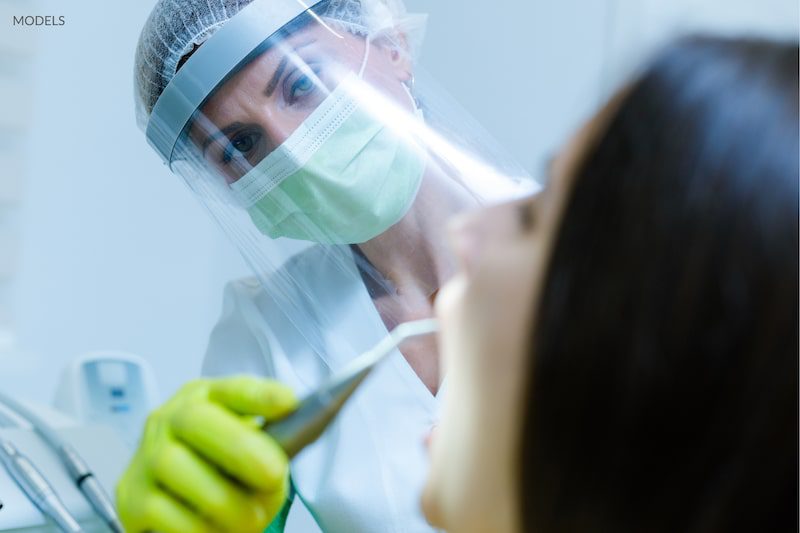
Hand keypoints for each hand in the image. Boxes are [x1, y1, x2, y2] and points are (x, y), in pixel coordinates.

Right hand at [116, 376, 296, 532]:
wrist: (179, 503)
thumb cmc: (225, 470)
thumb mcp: (253, 448)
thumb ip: (273, 440)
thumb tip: (305, 429)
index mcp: (207, 398)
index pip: (233, 388)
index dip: (260, 394)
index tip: (288, 403)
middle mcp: (170, 418)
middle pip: (196, 420)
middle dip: (238, 447)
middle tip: (273, 475)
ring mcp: (146, 456)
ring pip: (177, 467)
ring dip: (222, 499)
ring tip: (251, 520)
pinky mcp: (131, 498)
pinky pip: (164, 512)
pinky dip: (199, 527)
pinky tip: (219, 532)